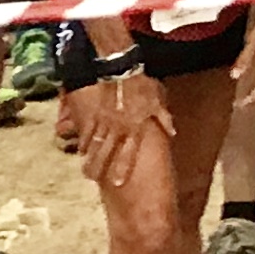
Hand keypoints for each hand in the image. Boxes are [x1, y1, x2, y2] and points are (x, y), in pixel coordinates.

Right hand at [67, 59, 173, 190]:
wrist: (121, 70)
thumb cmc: (141, 85)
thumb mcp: (157, 101)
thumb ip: (164, 118)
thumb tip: (172, 132)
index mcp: (135, 127)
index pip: (129, 152)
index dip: (122, 168)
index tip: (117, 183)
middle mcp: (118, 128)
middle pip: (107, 152)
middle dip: (100, 167)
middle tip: (93, 180)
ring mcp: (104, 122)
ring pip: (95, 145)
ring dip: (90, 158)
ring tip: (86, 171)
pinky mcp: (94, 115)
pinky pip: (87, 132)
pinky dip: (84, 142)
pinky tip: (82, 150)